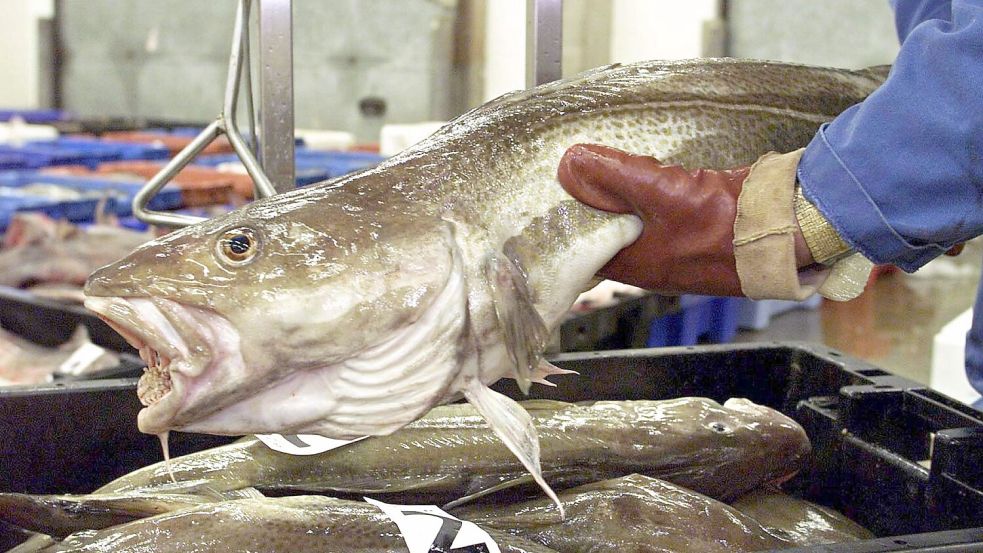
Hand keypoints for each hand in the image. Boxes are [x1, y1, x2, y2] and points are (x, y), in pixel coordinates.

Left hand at [557, 144, 748, 294]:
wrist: (786, 231)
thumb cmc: (723, 224)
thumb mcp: (660, 191)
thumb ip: (614, 175)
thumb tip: (571, 162)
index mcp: (635, 266)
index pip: (583, 251)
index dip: (567, 223)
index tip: (554, 195)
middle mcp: (652, 266)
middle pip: (608, 236)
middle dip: (593, 206)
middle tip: (576, 174)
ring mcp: (676, 253)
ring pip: (635, 226)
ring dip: (623, 200)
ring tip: (607, 168)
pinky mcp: (697, 237)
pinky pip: (662, 219)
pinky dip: (651, 199)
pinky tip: (651, 176)